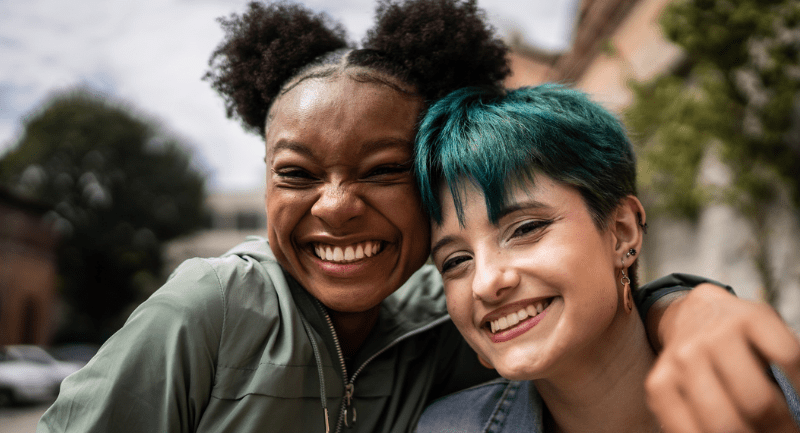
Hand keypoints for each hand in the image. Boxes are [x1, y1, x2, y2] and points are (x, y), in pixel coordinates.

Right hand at [646, 283, 799, 432]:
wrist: (690, 314)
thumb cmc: (738, 332)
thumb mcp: (767, 329)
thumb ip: (784, 359)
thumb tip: (796, 404)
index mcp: (748, 318)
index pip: (789, 357)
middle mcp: (710, 337)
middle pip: (757, 402)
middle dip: (779, 428)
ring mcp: (681, 361)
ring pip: (723, 424)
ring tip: (753, 432)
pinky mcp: (658, 383)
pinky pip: (685, 431)